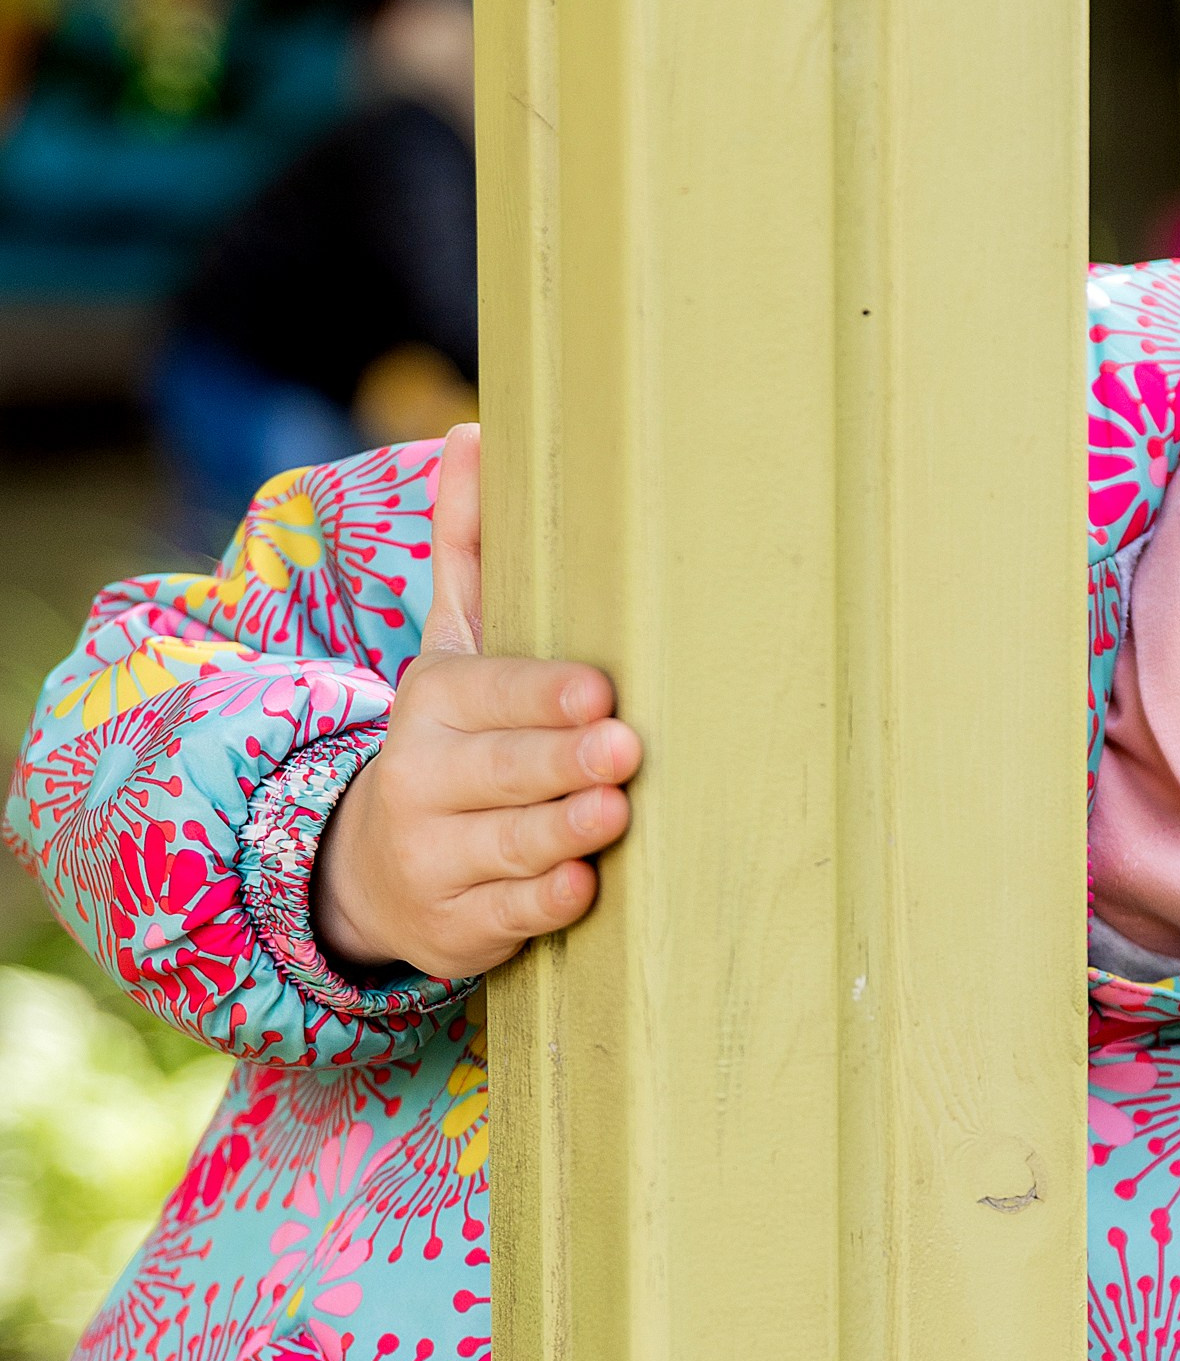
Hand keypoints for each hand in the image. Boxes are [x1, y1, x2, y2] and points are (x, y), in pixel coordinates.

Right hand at [312, 425, 643, 981]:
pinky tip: (584, 890)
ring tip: (611, 814)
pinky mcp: (459, 927)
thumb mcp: (452, 649)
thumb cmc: (452, 740)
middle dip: (558, 761)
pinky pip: (506, 916)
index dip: (541, 698)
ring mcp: (437, 859)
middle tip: (622, 749)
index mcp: (434, 704)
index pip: (492, 695)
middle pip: (500, 771)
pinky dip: (542, 906)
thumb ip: (467, 552)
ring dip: (559, 833)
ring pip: (504, 847)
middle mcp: (423, 780)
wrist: (377, 865)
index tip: (597, 692)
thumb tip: (472, 433)